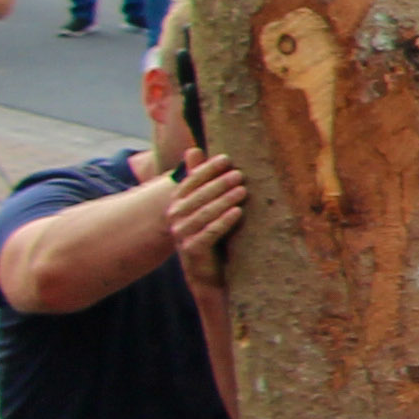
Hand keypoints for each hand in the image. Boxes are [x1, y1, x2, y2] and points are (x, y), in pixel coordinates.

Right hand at [167, 150, 246, 270]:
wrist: (206, 269)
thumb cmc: (208, 229)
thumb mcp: (203, 203)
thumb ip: (200, 179)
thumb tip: (193, 149)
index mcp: (178, 202)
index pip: (191, 181)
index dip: (208, 169)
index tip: (227, 159)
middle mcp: (175, 217)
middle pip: (199, 196)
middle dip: (219, 184)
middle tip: (239, 174)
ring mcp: (182, 234)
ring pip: (205, 213)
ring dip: (224, 200)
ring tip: (243, 190)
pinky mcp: (192, 250)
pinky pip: (209, 233)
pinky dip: (224, 221)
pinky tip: (238, 212)